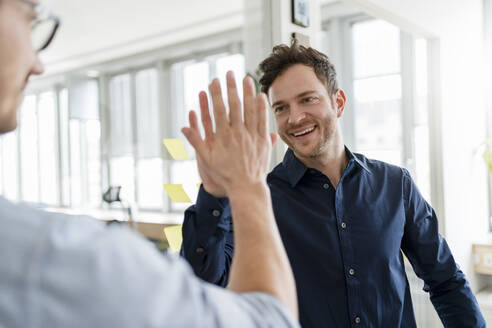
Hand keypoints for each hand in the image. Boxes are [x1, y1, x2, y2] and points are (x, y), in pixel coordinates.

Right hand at [182, 71, 276, 196]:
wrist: (246, 188)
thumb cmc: (224, 175)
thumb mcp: (206, 160)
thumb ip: (196, 141)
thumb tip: (183, 127)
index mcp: (222, 137)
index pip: (218, 110)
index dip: (216, 94)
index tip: (214, 81)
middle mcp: (237, 134)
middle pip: (235, 106)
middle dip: (232, 87)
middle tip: (230, 73)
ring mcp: (251, 137)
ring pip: (250, 110)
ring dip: (248, 93)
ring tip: (246, 78)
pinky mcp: (262, 142)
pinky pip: (262, 122)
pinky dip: (262, 108)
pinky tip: (260, 96)